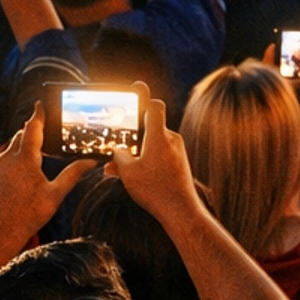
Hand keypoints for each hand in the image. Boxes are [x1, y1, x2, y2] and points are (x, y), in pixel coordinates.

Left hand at [0, 106, 93, 251]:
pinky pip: (2, 158)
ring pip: (11, 147)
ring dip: (23, 147)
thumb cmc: (28, 215)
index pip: (33, 128)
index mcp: (26, 159)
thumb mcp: (55, 195)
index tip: (40, 105)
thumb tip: (89, 162)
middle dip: (32, 131)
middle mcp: (8, 158)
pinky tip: (21, 173)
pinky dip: (13, 159)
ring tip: (35, 158)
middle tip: (45, 133)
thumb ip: (72, 175)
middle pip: (21, 135)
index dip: (38, 115)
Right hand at [108, 99, 201, 226]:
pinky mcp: (179, 162)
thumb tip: (118, 151)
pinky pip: (159, 154)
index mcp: (159, 136)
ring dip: (137, 151)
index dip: (144, 96)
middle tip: (118, 140)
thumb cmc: (155, 190)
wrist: (181, 211)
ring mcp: (177, 151)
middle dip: (133, 133)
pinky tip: (132, 175)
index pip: (155, 106)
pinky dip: (146, 160)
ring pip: (152, 143)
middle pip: (150, 125)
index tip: (135, 88)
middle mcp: (171, 140)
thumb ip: (119, 156)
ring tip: (119, 168)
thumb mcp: (127, 172)